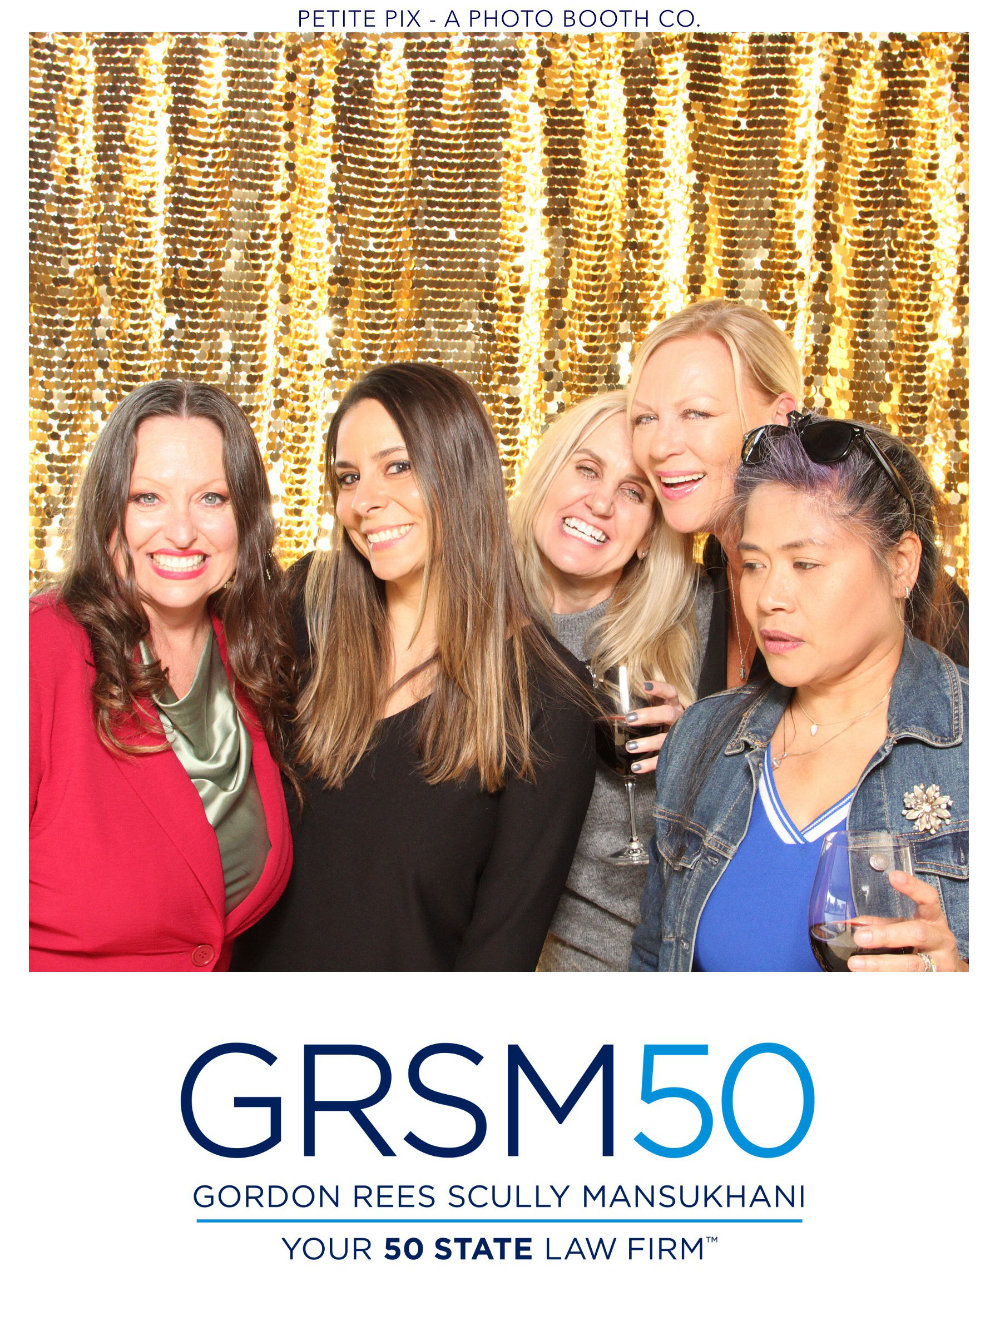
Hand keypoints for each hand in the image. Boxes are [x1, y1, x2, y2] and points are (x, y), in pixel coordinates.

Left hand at [624, 680, 684, 775]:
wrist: (697, 742)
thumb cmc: (673, 722)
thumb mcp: (666, 709)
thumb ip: (653, 703)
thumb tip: (630, 695)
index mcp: (676, 706)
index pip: (670, 693)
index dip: (659, 688)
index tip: (644, 686)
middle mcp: (680, 719)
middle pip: (667, 714)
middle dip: (649, 715)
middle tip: (630, 718)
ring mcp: (680, 737)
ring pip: (665, 739)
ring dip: (647, 742)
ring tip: (630, 746)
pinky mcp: (678, 753)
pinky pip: (664, 759)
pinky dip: (649, 764)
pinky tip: (636, 767)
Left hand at [847, 870, 967, 971]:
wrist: (950, 971)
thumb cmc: (925, 944)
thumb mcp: (908, 929)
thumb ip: (883, 924)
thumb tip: (853, 924)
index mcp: (933, 919)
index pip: (928, 898)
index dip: (913, 887)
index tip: (894, 877)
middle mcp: (940, 939)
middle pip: (917, 934)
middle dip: (887, 935)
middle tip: (860, 937)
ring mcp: (941, 963)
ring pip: (913, 965)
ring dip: (881, 965)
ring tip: (856, 964)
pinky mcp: (936, 980)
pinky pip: (911, 980)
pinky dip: (888, 980)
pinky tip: (870, 979)